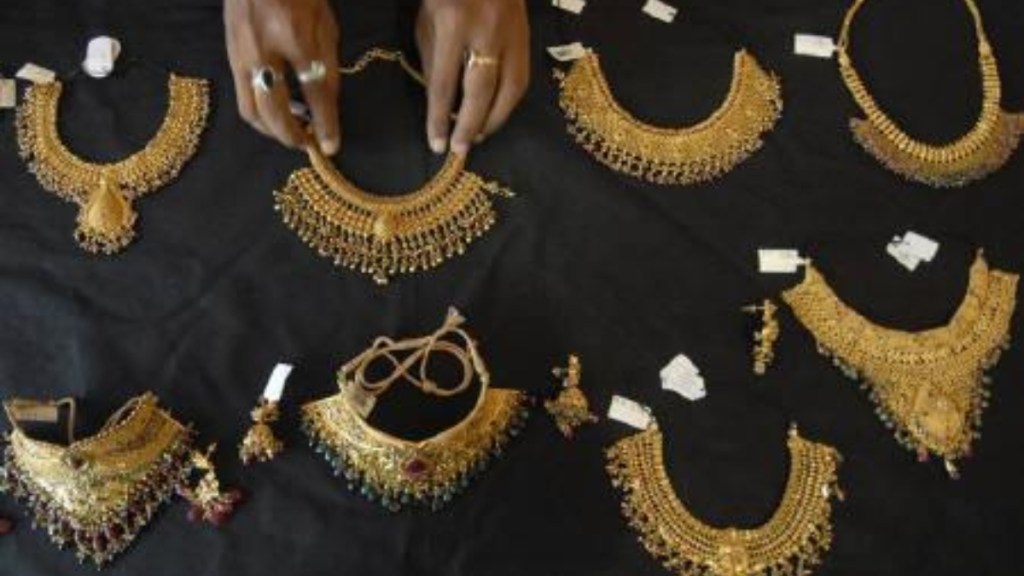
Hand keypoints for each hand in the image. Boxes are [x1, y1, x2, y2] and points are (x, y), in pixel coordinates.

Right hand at [225, 0, 340, 154]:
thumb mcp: (325, 25)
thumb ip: (328, 66)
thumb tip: (327, 108)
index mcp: (294, 36)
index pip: (313, 92)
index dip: (325, 123)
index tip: (331, 146)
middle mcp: (261, 49)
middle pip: (273, 111)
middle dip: (291, 136)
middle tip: (307, 145)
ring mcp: (240, 53)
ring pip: (250, 110)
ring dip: (271, 129)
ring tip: (293, 129)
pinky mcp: (229, 54)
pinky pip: (243, 94)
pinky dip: (261, 111)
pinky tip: (278, 108)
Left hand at [416, 0, 529, 154]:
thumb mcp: (428, 20)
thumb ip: (433, 61)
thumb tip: (442, 104)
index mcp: (453, 24)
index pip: (444, 83)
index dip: (439, 118)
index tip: (436, 145)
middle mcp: (486, 32)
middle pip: (482, 91)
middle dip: (471, 125)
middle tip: (462, 149)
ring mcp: (512, 34)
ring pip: (510, 88)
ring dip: (495, 119)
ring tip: (480, 135)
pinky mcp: (526, 37)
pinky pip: (522, 78)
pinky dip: (509, 102)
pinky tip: (497, 114)